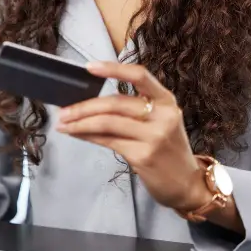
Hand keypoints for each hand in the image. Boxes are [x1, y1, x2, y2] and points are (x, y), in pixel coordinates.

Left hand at [56, 61, 211, 215]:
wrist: (187, 183)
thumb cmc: (168, 149)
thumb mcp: (159, 122)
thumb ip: (133, 110)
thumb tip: (90, 101)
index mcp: (167, 101)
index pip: (139, 75)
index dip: (113, 69)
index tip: (89, 67)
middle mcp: (163, 116)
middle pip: (115, 103)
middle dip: (84, 106)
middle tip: (63, 110)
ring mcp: (154, 137)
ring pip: (107, 122)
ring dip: (80, 122)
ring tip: (63, 123)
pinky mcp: (143, 156)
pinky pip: (108, 141)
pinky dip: (87, 136)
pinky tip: (76, 134)